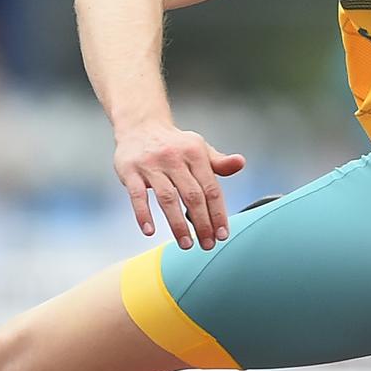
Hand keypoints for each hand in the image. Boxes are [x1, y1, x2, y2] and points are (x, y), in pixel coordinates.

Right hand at [113, 123, 245, 249]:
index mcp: (195, 153)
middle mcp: (175, 158)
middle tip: (207, 245)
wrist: (141, 125)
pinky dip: (143, 214)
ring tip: (186, 244)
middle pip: (192, 196)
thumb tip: (241, 163)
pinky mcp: (130, 170)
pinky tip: (150, 231)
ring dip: (177, 224)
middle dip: (202, 223)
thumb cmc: (175, 144)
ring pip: (167, 198)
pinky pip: (137, 195)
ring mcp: (151, 164)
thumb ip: (219, 162)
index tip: (222, 234)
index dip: (218, 213)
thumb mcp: (199, 148)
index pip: (211, 188)